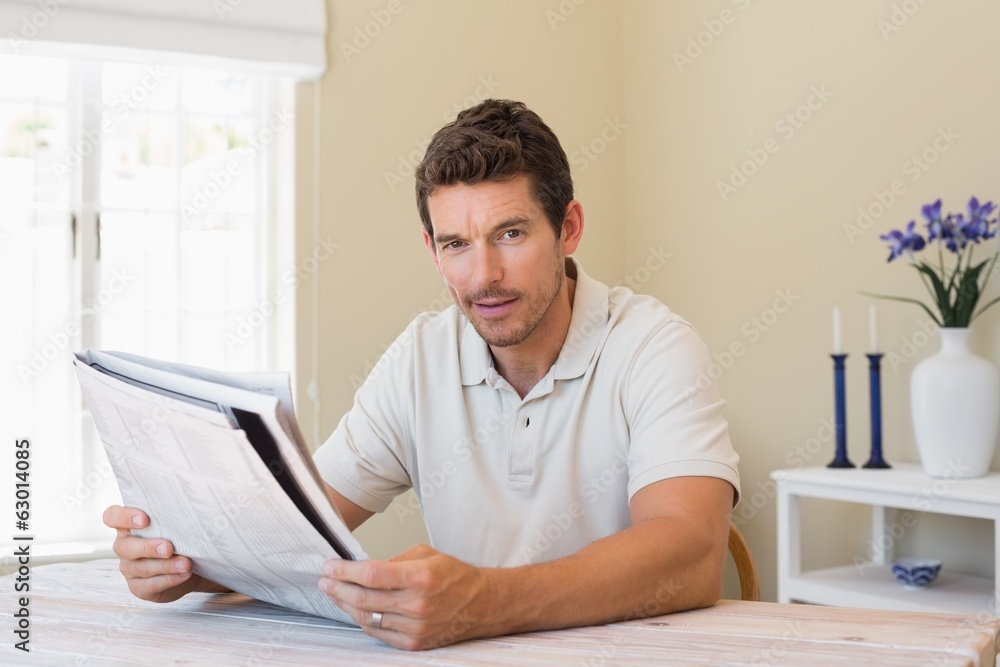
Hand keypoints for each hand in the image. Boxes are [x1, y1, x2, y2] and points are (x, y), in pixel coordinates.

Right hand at [103, 505, 226, 602]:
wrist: (190, 564)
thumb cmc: (179, 536)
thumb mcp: (175, 522)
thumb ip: (173, 512)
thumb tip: (193, 499)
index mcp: (128, 525)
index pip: (112, 517)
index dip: (123, 517)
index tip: (144, 519)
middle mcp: (124, 546)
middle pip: (125, 546)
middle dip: (148, 547)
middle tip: (169, 547)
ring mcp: (129, 568)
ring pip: (141, 568)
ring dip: (165, 566)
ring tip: (186, 563)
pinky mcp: (138, 587)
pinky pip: (149, 585)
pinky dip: (169, 579)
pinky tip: (184, 574)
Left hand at [319, 544, 491, 649]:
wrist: (480, 604)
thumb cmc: (454, 576)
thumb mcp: (425, 554)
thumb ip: (393, 561)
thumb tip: (362, 568)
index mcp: (420, 577)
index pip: (371, 574)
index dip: (345, 571)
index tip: (330, 566)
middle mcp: (417, 604)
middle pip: (364, 598)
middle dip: (338, 588)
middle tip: (325, 581)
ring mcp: (415, 627)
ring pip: (368, 617)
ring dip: (346, 605)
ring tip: (335, 594)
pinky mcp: (414, 642)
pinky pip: (379, 633)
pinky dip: (363, 620)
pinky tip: (355, 610)